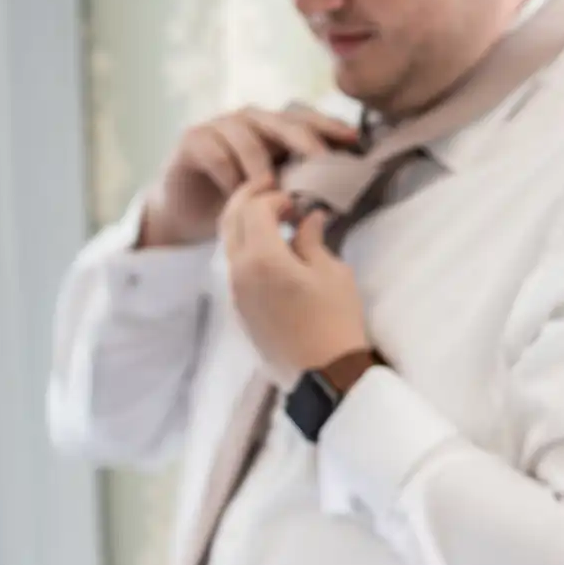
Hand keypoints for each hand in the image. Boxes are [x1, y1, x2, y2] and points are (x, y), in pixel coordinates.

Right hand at [139, 104, 357, 247]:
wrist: (188, 213)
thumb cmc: (240, 201)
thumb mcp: (276, 192)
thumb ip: (301, 183)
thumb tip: (339, 194)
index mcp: (275, 129)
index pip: (306, 119)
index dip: (329, 126)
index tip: (353, 140)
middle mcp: (249, 120)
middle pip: (282, 122)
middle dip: (305, 141)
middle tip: (321, 164)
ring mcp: (220, 126)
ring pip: (248, 138)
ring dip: (263, 167)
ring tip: (274, 194)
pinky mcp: (193, 140)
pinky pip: (216, 153)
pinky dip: (230, 175)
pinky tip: (238, 195)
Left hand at [220, 180, 371, 380]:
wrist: (323, 374)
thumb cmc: (335, 320)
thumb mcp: (333, 273)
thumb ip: (313, 240)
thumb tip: (307, 219)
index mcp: (262, 257)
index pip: (254, 208)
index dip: (273, 196)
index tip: (295, 199)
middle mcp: (239, 271)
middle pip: (230, 220)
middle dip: (248, 199)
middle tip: (271, 190)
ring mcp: (235, 292)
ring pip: (228, 243)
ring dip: (245, 223)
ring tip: (273, 219)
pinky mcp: (239, 309)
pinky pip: (234, 266)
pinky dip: (246, 247)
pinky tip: (271, 250)